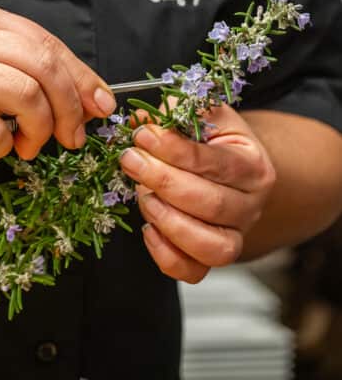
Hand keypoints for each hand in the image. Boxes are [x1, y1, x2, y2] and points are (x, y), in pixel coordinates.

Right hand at [0, 0, 115, 165]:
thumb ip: (34, 71)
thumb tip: (97, 99)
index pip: (46, 42)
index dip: (81, 77)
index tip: (101, 107)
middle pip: (42, 66)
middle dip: (68, 107)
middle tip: (71, 137)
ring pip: (25, 96)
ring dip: (38, 130)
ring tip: (28, 144)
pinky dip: (4, 146)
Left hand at [119, 105, 276, 282]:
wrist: (226, 163)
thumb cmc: (209, 137)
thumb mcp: (200, 114)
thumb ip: (174, 114)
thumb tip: (143, 121)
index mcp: (253, 164)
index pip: (216, 162)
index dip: (175, 150)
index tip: (143, 135)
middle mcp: (251, 205)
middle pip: (213, 204)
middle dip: (164, 182)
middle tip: (132, 160)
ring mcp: (235, 235)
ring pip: (212, 247)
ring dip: (171, 222)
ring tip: (144, 197)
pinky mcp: (211, 256)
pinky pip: (194, 271)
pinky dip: (168, 256)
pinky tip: (149, 229)